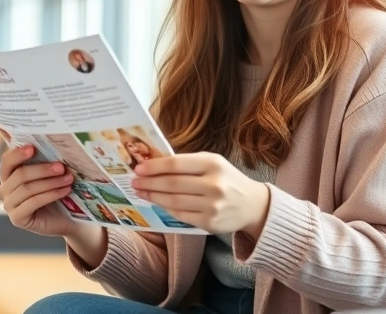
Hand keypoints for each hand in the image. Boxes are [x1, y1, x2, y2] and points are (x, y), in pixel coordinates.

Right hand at [0, 145, 76, 236]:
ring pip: (28, 189)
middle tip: (61, 167)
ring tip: (68, 179)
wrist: (63, 218)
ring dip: (51, 182)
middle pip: (20, 175)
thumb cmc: (55, 192)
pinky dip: (51, 195)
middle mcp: (4, 189)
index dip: (18, 154)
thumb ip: (46, 162)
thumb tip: (55, 147)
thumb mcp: (49, 175)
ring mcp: (9, 205)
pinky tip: (65, 191)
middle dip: (43, 169)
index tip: (33, 148)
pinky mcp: (17, 218)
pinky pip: (33, 202)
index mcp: (8, 175)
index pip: (7, 161)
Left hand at [131, 152, 270, 237]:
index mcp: (213, 164)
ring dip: (153, 197)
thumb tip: (154, 165)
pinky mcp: (209, 223)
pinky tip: (157, 203)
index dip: (154, 167)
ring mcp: (212, 206)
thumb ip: (188, 163)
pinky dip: (166, 208)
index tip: (138, 168)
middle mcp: (214, 185)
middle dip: (149, 183)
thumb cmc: (227, 179)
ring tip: (141, 192)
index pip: (176, 164)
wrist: (252, 204)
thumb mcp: (214, 163)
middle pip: (172, 184)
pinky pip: (180, 215)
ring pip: (173, 201)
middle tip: (134, 181)